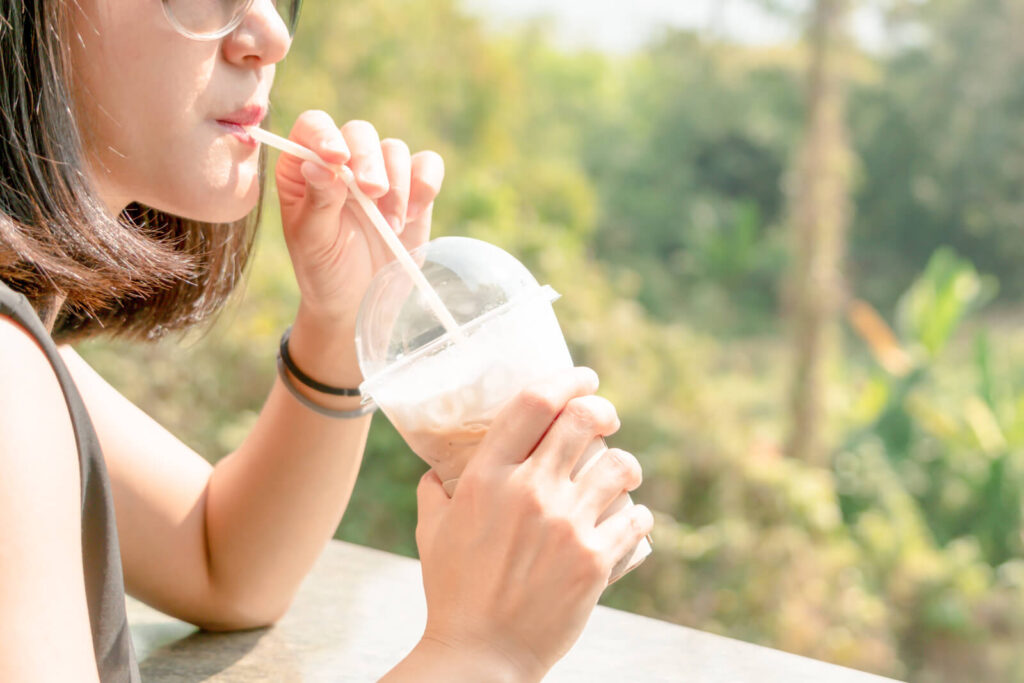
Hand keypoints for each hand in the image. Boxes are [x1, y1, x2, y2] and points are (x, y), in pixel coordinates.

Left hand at [275, 111, 444, 331]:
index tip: (337, 160)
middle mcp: (343, 162)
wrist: (360, 301)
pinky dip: (426, 184)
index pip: (314, 127)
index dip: (326, 135)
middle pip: (360, 133)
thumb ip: (317, 201)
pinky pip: (427, 165)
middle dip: (369, 161)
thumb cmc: (325, 270)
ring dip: (397, 185)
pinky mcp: (414, 188)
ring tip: (390, 225)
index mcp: (304, 166)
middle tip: (373, 193)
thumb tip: (317, 164)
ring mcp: (381, 172)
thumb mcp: (313, 240)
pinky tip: (414, 215)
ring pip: (394, 149)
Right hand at [412, 368, 653, 681]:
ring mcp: (566, 526)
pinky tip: (630, 520)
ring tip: (622, 471)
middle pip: (585, 420)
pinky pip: (636, 519)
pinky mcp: (596, 561)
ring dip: (626, 463)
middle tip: (605, 417)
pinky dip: (638, 516)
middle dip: (603, 409)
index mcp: (487, 477)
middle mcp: (529, 492)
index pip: (534, 403)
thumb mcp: (432, 531)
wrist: (481, 654)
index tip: (582, 378)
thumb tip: (438, 469)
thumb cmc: (453, 591)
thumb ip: (435, 490)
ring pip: (621, 465)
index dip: (567, 379)